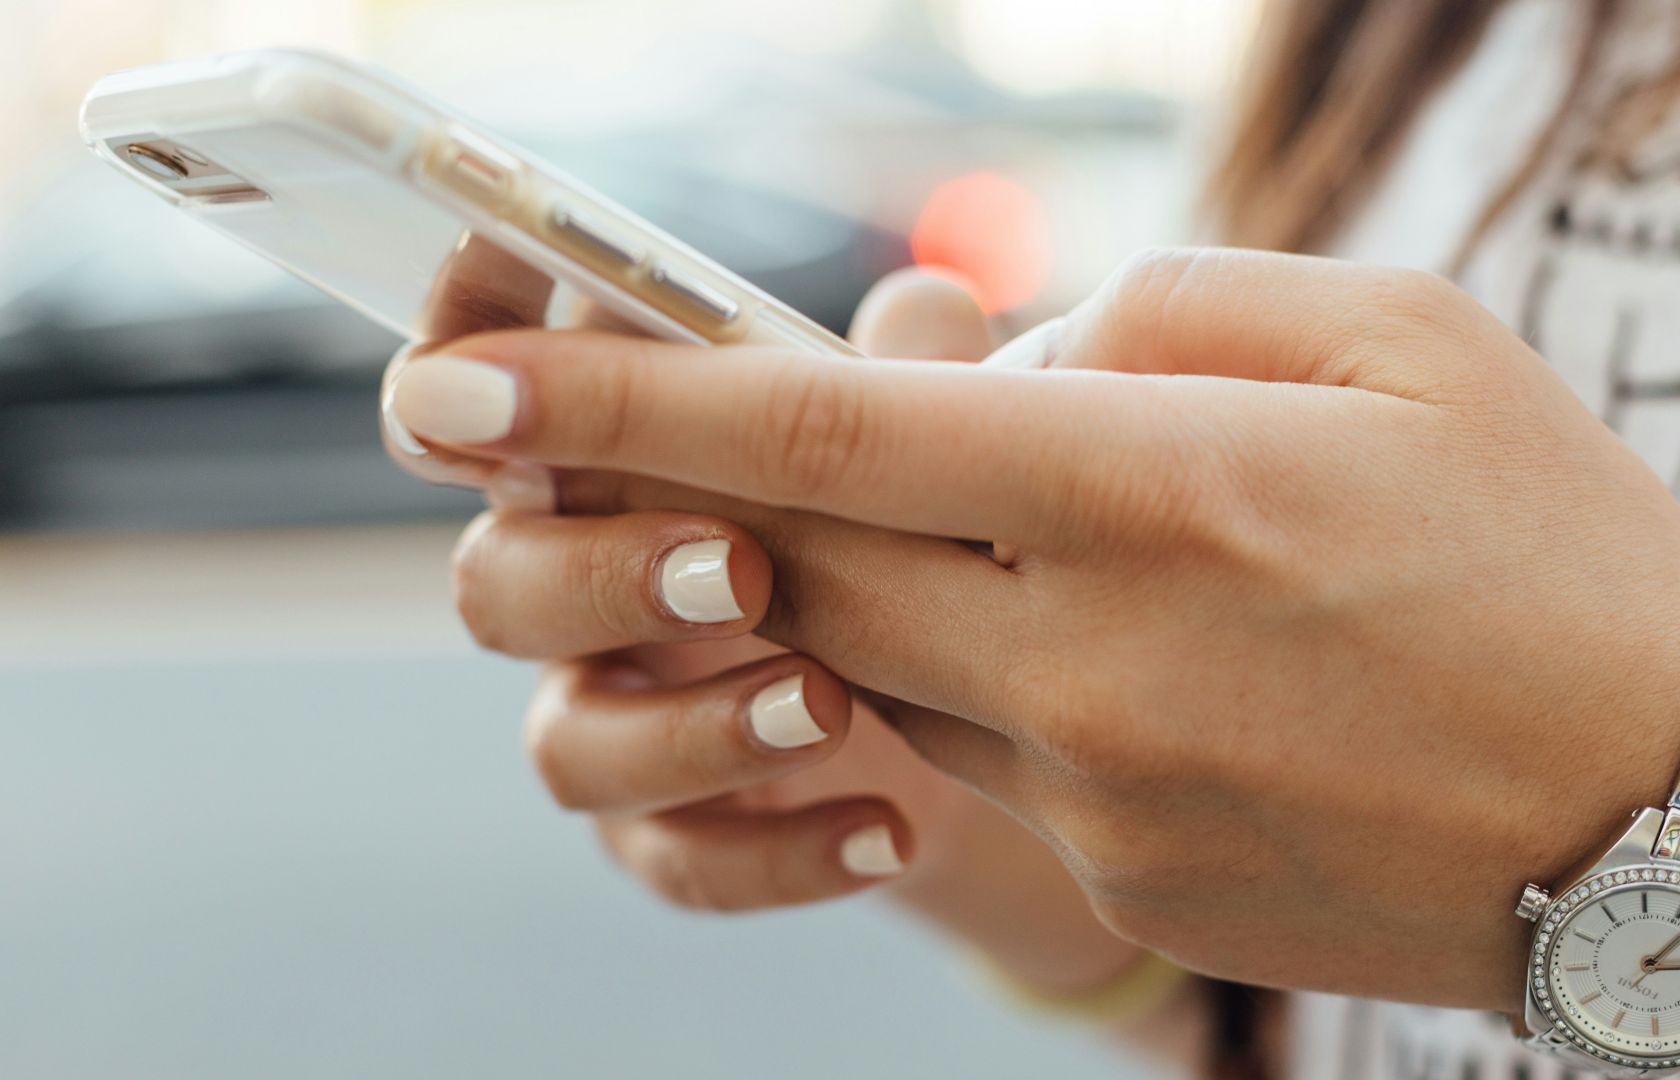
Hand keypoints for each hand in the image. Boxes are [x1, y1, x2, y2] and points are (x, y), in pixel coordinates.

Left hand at [384, 247, 1679, 1010]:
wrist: (1672, 813)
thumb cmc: (1555, 542)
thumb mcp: (1398, 339)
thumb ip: (1164, 310)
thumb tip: (1000, 352)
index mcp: (1165, 486)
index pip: (824, 432)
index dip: (621, 400)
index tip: (465, 386)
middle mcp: (1099, 655)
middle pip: (799, 563)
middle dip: (692, 496)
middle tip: (642, 440)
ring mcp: (1100, 792)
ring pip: (874, 665)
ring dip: (861, 579)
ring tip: (983, 523)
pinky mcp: (1121, 876)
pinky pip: (979, 754)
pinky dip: (981, 672)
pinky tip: (1106, 642)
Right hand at [390, 262, 1142, 990]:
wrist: (978, 711)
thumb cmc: (908, 524)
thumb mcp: (923, 441)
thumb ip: (909, 372)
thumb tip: (929, 304)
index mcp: (605, 461)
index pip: (480, 402)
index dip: (455, 365)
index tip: (487, 358)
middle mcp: (579, 585)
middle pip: (496, 583)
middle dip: (602, 573)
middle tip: (742, 567)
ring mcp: (616, 716)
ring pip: (568, 745)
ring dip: (689, 728)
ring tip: (830, 704)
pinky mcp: (671, 830)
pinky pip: (677, 861)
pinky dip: (778, 852)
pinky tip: (887, 830)